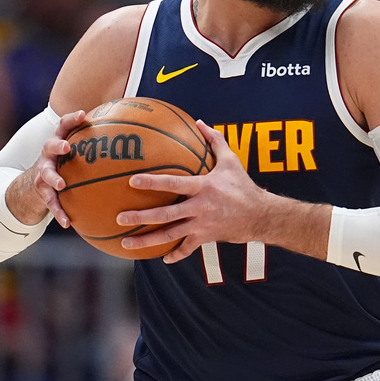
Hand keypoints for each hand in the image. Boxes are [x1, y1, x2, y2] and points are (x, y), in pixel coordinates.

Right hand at [10, 109, 86, 226]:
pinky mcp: (41, 191)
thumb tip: (133, 137)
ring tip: (61, 185)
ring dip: (53, 178)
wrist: (37, 184)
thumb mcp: (78, 151)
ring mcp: (42, 173)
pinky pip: (50, 202)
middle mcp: (48, 155)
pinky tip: (67, 222)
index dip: (72, 118)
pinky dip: (58, 212)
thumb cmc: (67, 163)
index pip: (63, 125)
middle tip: (67, 146)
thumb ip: (97, 144)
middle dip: (58, 145)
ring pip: (45, 174)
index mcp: (59, 141)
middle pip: (50, 145)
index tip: (83, 114)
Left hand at [117, 122, 272, 262]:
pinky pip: (187, 248)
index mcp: (204, 187)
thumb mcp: (231, 161)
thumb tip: (200, 122)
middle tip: (119, 218)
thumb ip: (214, 141)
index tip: (132, 181)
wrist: (261, 215)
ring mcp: (202, 225)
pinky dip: (174, 254)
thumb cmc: (243, 185)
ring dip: (147, 240)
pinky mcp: (206, 238)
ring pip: (170, 235)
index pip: (174, 184)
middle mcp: (200, 207)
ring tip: (126, 242)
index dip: (153, 182)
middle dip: (141, 217)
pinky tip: (162, 258)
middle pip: (165, 215)